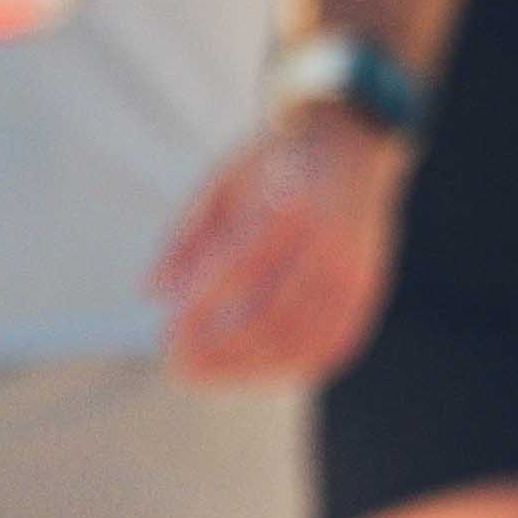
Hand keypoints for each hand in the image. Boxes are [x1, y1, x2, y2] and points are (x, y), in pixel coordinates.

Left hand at [151, 108, 410, 383]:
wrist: (355, 142)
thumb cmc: (278, 159)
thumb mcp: (223, 178)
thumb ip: (187, 233)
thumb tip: (151, 291)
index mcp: (290, 203)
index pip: (240, 270)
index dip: (202, 310)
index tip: (166, 333)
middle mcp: (329, 241)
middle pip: (273, 316)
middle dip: (221, 351)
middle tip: (179, 366)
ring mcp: (354, 270)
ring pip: (302, 338)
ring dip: (250, 367)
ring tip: (208, 375)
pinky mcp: (367, 289)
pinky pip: (332, 342)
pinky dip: (292, 365)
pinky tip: (256, 371)